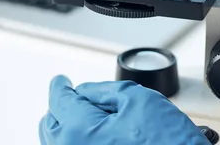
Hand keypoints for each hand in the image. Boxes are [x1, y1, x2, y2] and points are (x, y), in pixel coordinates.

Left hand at [39, 75, 208, 144]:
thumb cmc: (168, 143)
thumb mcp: (138, 99)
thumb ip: (105, 90)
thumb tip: (85, 91)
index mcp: (79, 133)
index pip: (60, 101)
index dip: (61, 86)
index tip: (61, 81)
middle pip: (50, 125)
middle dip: (61, 108)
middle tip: (76, 98)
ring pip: (59, 144)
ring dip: (67, 128)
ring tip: (88, 118)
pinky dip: (77, 143)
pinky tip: (95, 137)